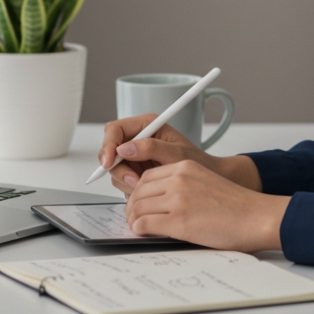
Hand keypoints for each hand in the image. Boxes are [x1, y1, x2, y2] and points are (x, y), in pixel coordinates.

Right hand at [99, 115, 262, 195]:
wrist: (206, 179)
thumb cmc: (197, 162)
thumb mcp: (176, 154)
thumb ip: (151, 148)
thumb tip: (124, 148)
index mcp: (147, 125)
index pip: (114, 130)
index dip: (108, 145)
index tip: (109, 161)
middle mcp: (137, 138)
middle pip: (109, 150)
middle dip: (117, 168)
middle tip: (134, 181)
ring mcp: (134, 155)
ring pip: (113, 168)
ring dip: (124, 180)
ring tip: (145, 185)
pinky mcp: (134, 170)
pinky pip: (120, 179)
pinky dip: (128, 187)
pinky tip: (145, 188)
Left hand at [125, 160, 289, 252]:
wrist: (256, 217)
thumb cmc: (237, 205)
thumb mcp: (206, 182)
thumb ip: (182, 185)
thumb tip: (159, 201)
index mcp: (185, 167)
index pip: (148, 176)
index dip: (138, 192)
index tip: (138, 202)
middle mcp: (179, 179)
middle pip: (139, 191)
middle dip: (132, 206)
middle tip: (134, 218)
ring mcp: (177, 199)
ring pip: (138, 207)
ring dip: (133, 219)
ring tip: (138, 227)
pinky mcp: (177, 220)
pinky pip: (144, 224)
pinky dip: (139, 229)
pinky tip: (144, 233)